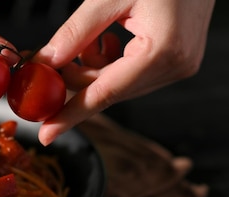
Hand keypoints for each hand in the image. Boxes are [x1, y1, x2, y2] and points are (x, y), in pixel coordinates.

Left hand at [33, 0, 214, 144]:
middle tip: (54, 61)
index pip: (105, 94)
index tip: (47, 133)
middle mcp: (176, 65)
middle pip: (111, 91)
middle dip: (78, 80)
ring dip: (95, 69)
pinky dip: (112, 65)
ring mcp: (181, 65)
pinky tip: (109, 41)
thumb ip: (77, 31)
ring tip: (91, 39)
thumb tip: (47, 61)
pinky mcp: (179, 60)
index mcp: (163, 50)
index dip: (72, 115)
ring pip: (120, 85)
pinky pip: (134, 75)